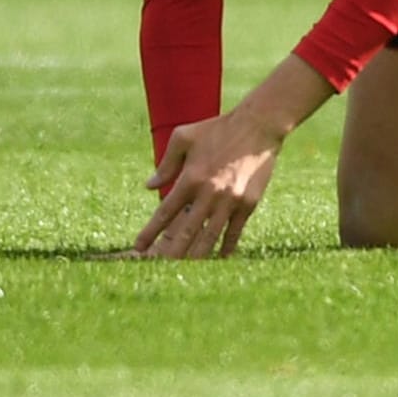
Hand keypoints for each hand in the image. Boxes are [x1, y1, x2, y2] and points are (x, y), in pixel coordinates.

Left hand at [133, 108, 283, 258]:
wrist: (259, 126)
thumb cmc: (219, 128)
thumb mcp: (185, 137)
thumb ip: (166, 163)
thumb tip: (150, 186)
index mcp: (190, 178)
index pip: (164, 212)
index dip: (150, 232)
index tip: (138, 247)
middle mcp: (209, 193)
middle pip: (185, 232)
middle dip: (170, 253)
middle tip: (159, 269)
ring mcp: (230, 201)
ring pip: (210, 237)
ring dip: (196, 255)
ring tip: (185, 270)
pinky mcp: (248, 203)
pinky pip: (235, 231)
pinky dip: (225, 246)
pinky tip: (218, 258)